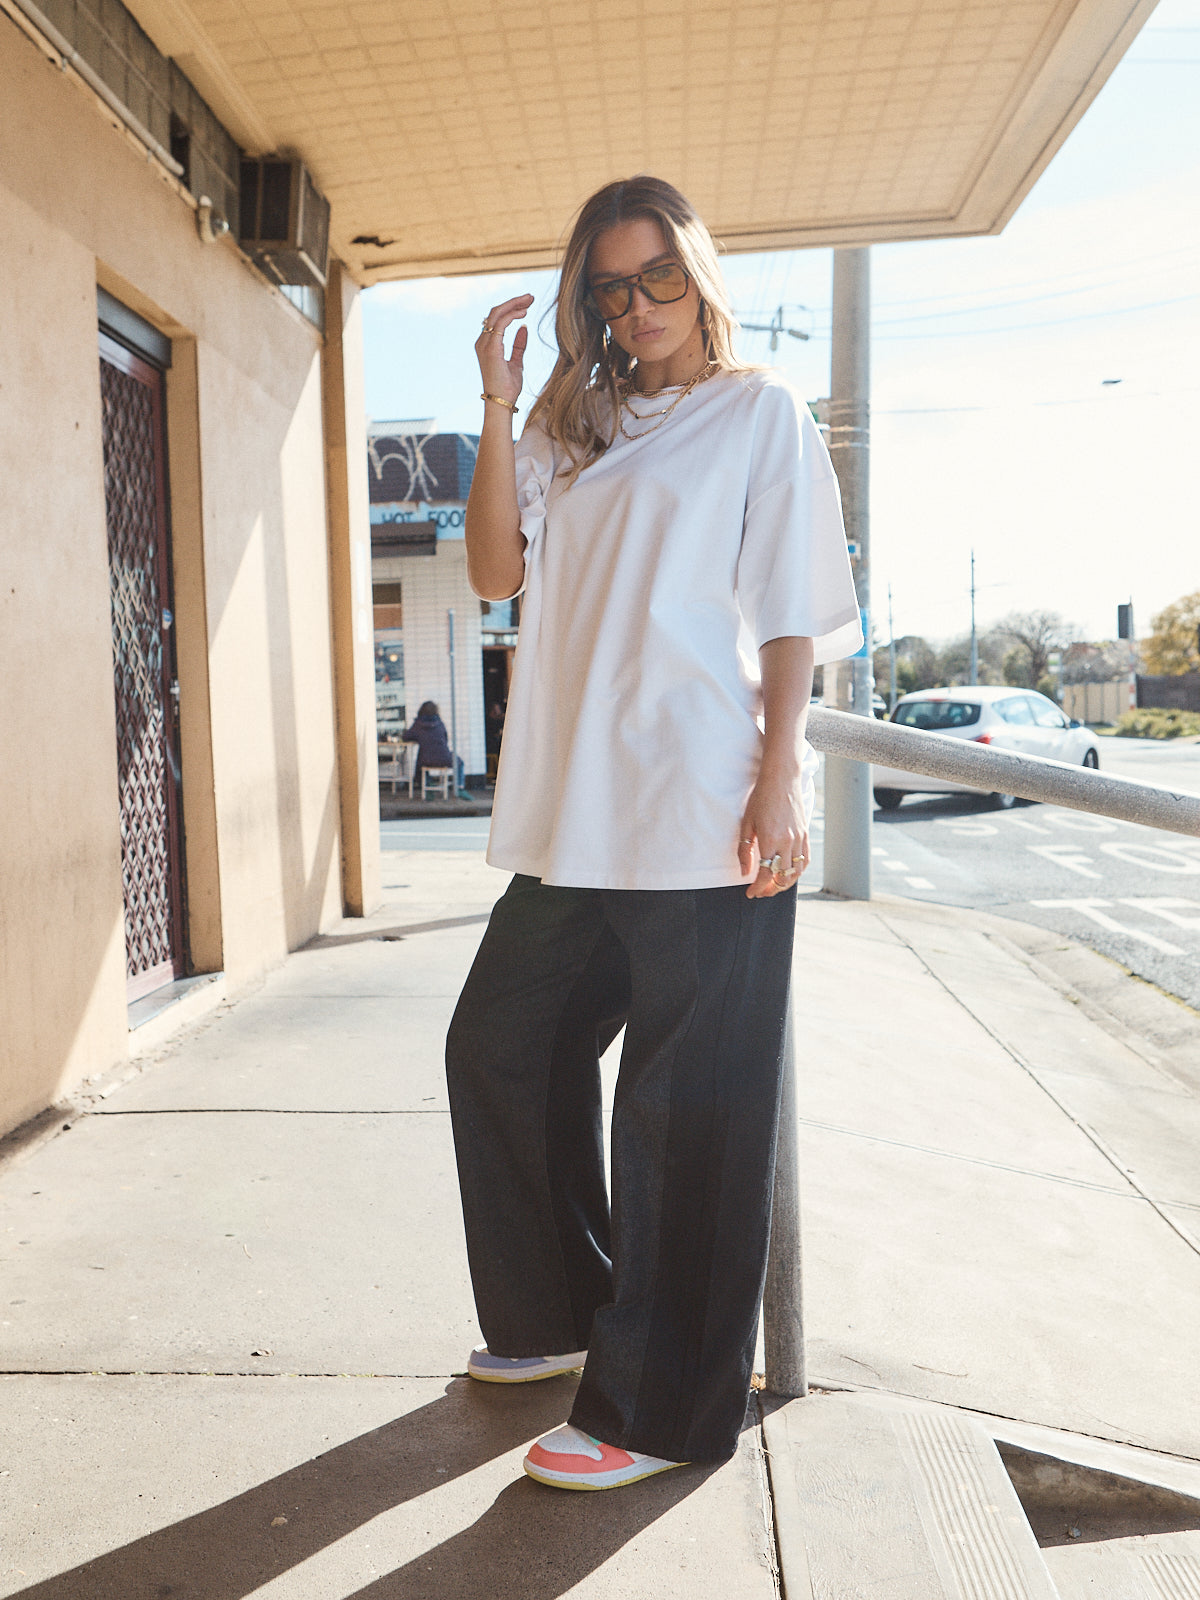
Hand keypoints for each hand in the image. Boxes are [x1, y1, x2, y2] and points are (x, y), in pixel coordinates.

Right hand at [476, 293, 533, 405]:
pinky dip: (512, 314)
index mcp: (487, 345)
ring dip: (514, 304)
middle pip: (495, 312)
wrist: (502, 403)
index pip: (496, 319)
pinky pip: (500, 323)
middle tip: (530, 296)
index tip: (527, 304)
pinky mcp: (491, 348)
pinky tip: (524, 313)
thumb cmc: (508, 388)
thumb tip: (524, 328)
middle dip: (513, 302)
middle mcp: (483, 342)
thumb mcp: (517, 363)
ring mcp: (485, 344)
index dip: (511, 308)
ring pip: (496, 313)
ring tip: (529, 300)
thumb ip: (519, 345)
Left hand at [738, 776, 808, 898]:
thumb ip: (745, 850)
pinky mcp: (805, 835)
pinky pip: (805, 860)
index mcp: (771, 840)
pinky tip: (789, 874)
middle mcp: (788, 842)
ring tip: (773, 886)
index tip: (751, 893)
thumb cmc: (760, 798)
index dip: (758, 888)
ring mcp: (799, 839)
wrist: (782, 779)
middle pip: (783, 877)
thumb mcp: (747, 823)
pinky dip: (798, 872)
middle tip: (761, 892)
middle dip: (771, 889)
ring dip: (785, 884)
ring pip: (796, 872)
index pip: (766, 874)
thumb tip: (745, 873)